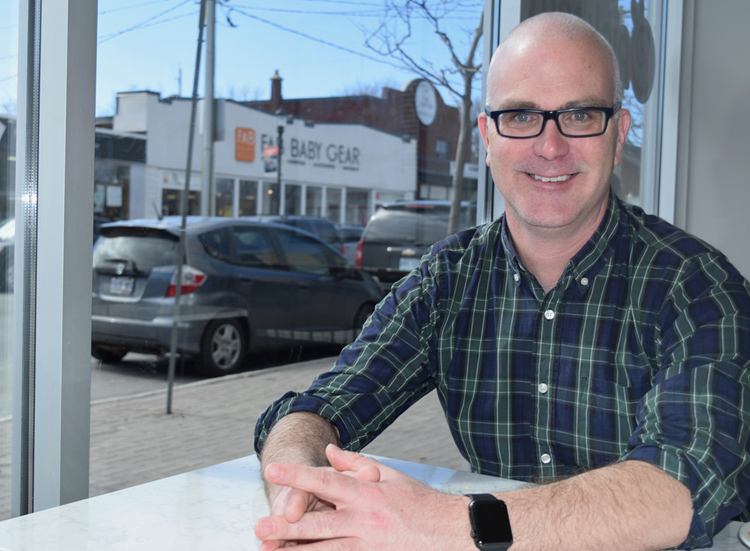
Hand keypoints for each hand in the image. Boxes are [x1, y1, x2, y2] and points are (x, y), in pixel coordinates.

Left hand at [255, 445, 471, 549]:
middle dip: (287, 528)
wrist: (450, 533)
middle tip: (259, 528)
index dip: (298, 476)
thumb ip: (355, 463)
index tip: (272, 470)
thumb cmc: (418, 500)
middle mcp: (364, 521)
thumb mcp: (389, 474)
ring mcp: (367, 546)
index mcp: (367, 493)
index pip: (326, 482)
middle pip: (319, 524)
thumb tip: (328, 450)